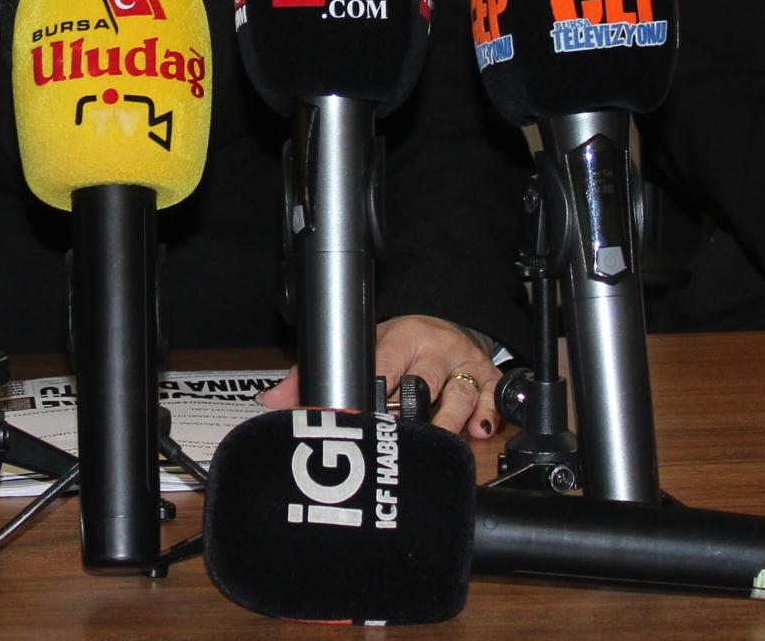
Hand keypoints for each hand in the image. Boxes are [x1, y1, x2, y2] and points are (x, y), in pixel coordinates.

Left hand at [257, 315, 498, 439]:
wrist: (446, 322)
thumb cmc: (398, 344)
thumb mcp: (360, 349)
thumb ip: (314, 375)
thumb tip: (272, 401)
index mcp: (396, 338)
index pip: (383, 366)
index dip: (374, 397)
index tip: (363, 421)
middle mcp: (431, 348)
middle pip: (423, 382)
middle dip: (412, 415)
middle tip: (399, 440)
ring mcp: (461, 363)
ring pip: (458, 393)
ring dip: (449, 421)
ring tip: (438, 442)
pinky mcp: (487, 376)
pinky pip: (491, 397)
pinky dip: (488, 415)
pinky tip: (479, 430)